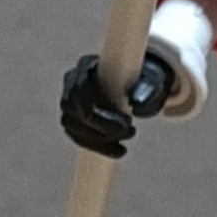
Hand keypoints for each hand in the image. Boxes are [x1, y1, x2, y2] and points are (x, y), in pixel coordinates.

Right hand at [60, 51, 175, 157]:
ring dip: (100, 140)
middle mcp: (71, 81)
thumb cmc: (141, 80)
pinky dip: (97, 147)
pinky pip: (77, 137)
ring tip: (126, 141)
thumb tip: (136, 103)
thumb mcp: (148, 80)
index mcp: (86, 65)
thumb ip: (145, 88)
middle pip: (77, 110)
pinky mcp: (71, 118)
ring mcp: (68, 101)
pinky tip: (118, 150)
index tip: (129, 121)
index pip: (82, 90)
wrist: (133, 84)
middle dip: (104, 128)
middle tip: (131, 133)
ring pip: (73, 126)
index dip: (102, 111)